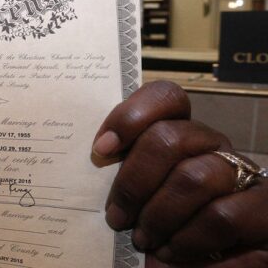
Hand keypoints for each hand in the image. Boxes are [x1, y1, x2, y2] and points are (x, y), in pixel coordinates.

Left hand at [93, 81, 267, 264]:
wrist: (207, 261)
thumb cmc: (164, 225)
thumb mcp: (140, 197)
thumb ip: (125, 177)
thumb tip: (98, 160)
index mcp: (182, 134)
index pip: (166, 97)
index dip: (130, 116)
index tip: (101, 150)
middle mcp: (214, 147)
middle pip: (170, 137)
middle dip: (134, 182)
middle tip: (117, 217)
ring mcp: (241, 175)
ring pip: (194, 177)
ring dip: (160, 215)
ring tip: (144, 240)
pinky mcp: (262, 210)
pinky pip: (222, 217)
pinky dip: (189, 240)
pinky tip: (172, 254)